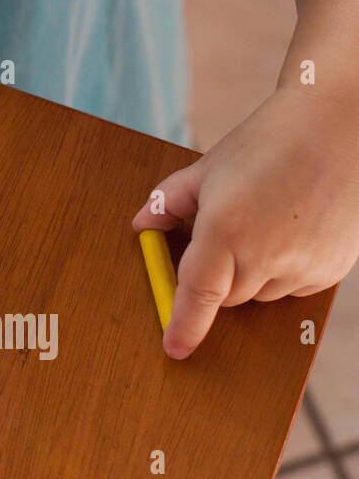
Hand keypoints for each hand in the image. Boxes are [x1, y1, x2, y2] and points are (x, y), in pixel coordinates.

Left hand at [132, 85, 358, 358]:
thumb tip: (141, 228)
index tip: (175, 349)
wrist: (336, 129)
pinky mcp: (330, 271)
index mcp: (226, 230)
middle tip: (223, 232)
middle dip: (214, 276)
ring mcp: (303, 266)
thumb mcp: (205, 170)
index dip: (184, 325)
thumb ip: (167, 203)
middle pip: (224, 297)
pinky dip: (282, 270)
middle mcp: (266, 255)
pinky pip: (292, 288)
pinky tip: (289, 230)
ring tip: (262, 222)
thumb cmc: (264, 145)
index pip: (199, 294)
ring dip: (250, 273)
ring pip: (259, 294)